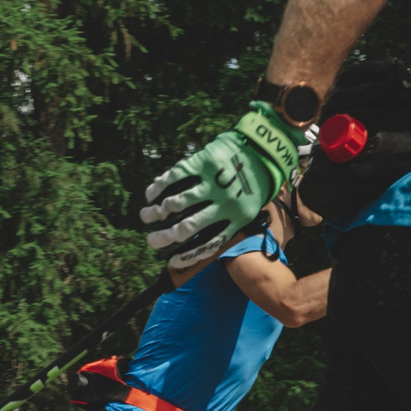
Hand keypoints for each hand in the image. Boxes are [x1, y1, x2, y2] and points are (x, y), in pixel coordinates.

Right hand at [139, 101, 305, 267]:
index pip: (209, 244)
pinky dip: (159, 187)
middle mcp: (223, 203)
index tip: (171, 262)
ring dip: (156, 212)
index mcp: (237, 219)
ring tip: (146, 216)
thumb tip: (197, 238)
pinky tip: (150, 194)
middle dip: (164, 237)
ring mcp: (211, 182)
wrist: (264, 148)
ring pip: (176, 204)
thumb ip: (226, 222)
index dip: (188, 256)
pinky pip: (175, 178)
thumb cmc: (253, 182)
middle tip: (152, 241)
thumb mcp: (248, 207)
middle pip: (186, 228)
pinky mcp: (203, 162)